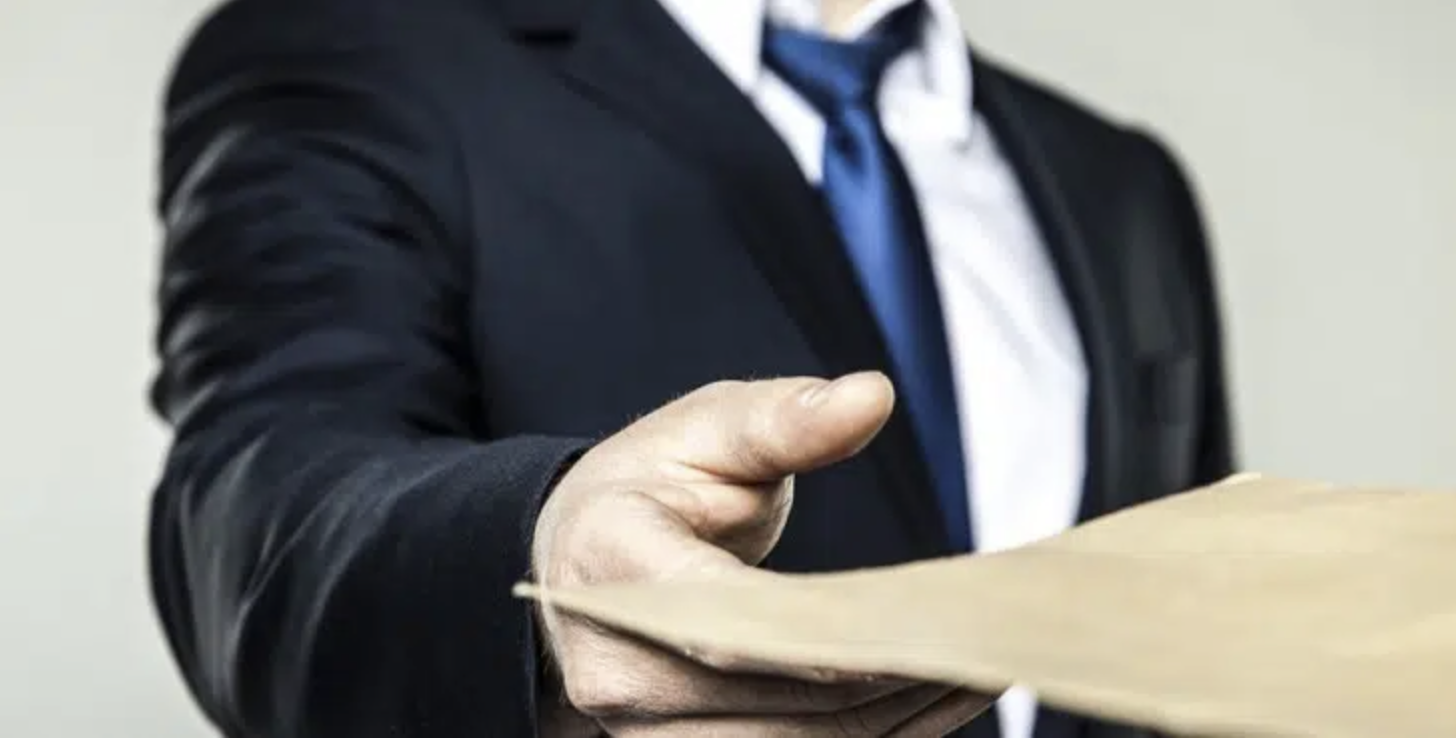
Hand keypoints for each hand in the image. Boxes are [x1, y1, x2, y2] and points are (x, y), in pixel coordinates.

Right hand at [531, 373, 993, 736]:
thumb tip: (871, 396)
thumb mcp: (703, 429)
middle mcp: (615, 668)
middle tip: (989, 640)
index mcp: (609, 563)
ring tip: (982, 668)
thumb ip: (784, 420)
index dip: (817, 642)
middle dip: (887, 678)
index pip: (715, 623)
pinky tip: (935, 698)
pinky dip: (872, 735)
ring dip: (895, 717)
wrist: (579, 560)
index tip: (917, 630)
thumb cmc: (648, 486)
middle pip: (770, 699)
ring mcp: (642, 729)